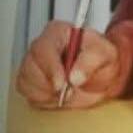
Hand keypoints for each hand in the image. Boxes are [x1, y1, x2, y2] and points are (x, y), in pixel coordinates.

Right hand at [16, 20, 132, 108]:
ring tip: (68, 91)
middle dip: (49, 84)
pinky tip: (59, 95)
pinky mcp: (31, 82)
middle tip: (68, 90)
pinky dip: (44, 100)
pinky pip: (29, 95)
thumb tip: (75, 75)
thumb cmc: (102, 60)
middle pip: (30, 67)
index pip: (44, 48)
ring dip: (48, 93)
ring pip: (27, 82)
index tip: (62, 82)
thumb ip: (92, 61)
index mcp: (58, 33)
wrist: (102, 77)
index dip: (51, 67)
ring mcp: (33, 64)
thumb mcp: (106, 55)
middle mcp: (42, 47)